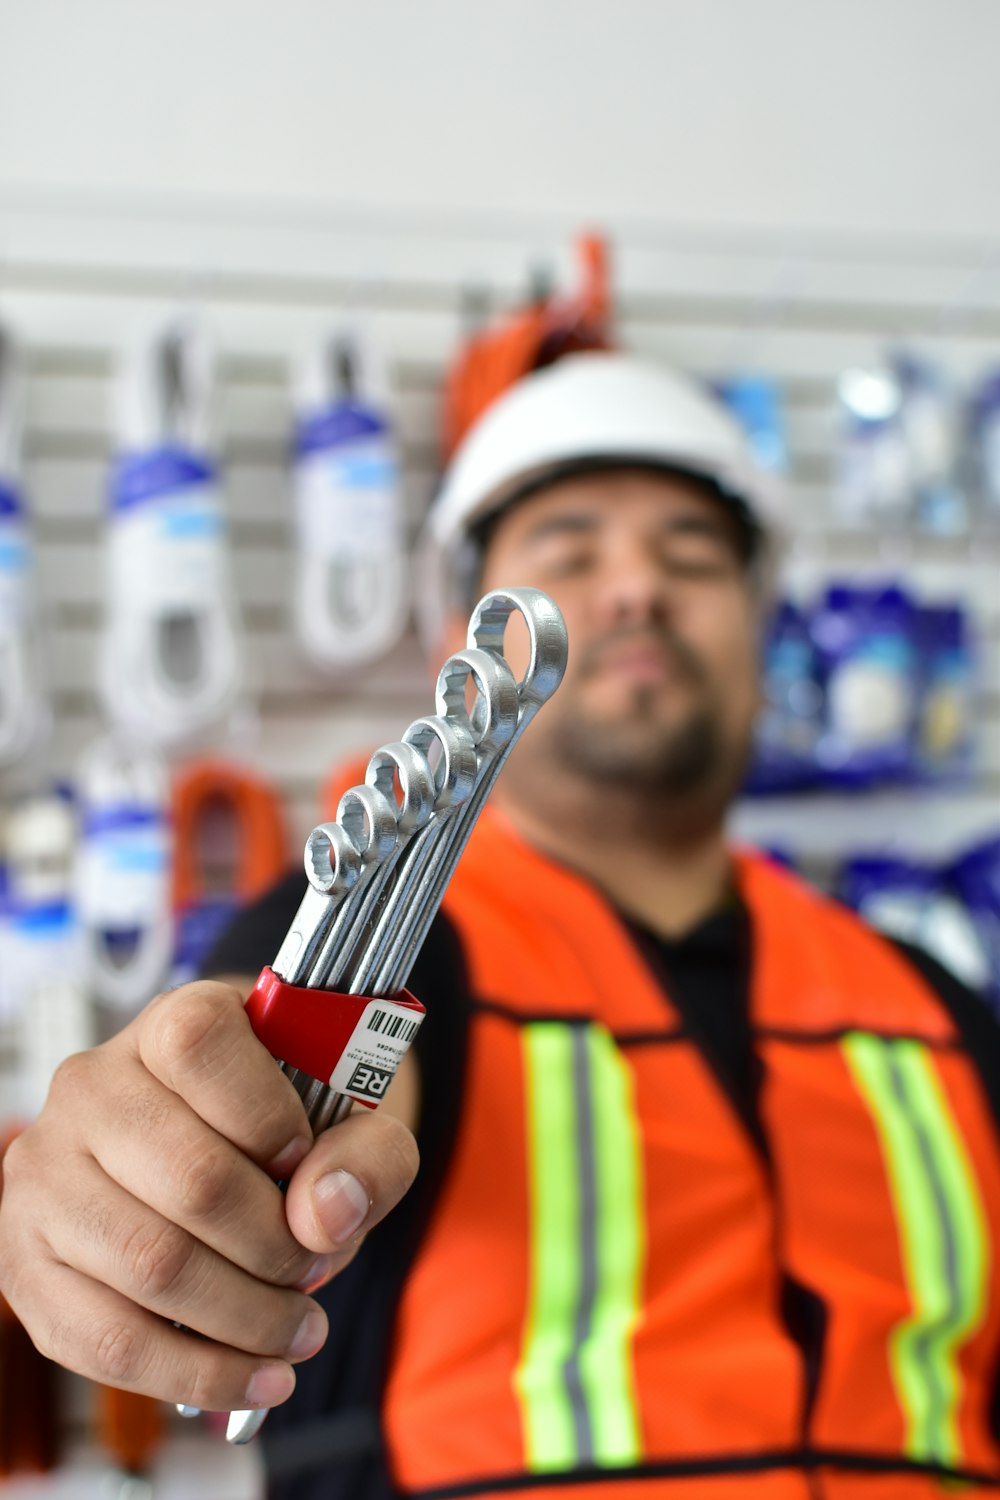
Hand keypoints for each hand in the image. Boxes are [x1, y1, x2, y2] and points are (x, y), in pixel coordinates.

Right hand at [0, 980, 418, 1412]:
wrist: (227, 1152)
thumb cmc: (290, 1123)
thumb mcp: (355, 1114)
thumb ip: (368, 1151)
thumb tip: (326, 1213)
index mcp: (170, 1023)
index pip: (201, 1047)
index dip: (269, 1115)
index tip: (307, 1159)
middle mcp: (91, 1088)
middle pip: (192, 1179)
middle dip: (277, 1247)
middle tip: (316, 1269)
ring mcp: (45, 1176)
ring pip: (150, 1266)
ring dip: (246, 1319)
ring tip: (299, 1330)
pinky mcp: (27, 1263)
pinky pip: (107, 1340)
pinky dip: (195, 1372)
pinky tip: (255, 1374)